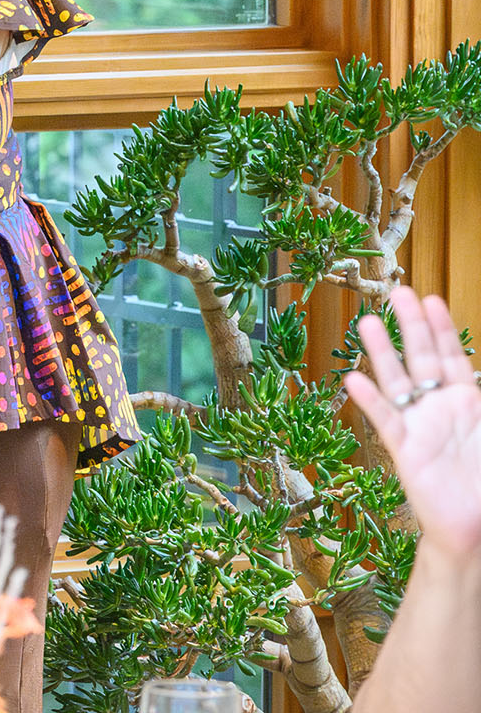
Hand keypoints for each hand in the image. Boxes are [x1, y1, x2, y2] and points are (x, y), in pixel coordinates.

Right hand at [344, 287, 480, 562]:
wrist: (473, 528)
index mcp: (469, 403)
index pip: (453, 356)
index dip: (442, 328)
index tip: (431, 300)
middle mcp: (440, 408)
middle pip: (422, 358)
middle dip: (410, 325)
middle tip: (397, 293)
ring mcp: (419, 425)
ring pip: (398, 380)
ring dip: (382, 352)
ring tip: (366, 323)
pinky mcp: (404, 449)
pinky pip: (386, 420)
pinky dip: (370, 400)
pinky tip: (354, 380)